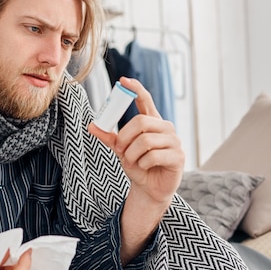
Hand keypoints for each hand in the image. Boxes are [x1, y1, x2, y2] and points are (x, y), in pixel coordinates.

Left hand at [89, 77, 183, 261]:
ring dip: (132, 154)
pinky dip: (143, 164)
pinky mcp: (178, 157)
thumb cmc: (138, 166)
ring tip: (133, 161)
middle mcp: (165, 128)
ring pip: (145, 141)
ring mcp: (174, 141)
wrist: (149, 189)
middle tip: (120, 150)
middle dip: (125, 138)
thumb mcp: (121, 150)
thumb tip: (92, 125)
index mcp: (152, 122)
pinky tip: (146, 168)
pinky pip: (153, 156)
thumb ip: (109, 137)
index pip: (146, 100)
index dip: (136, 89)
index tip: (124, 81)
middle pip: (140, 122)